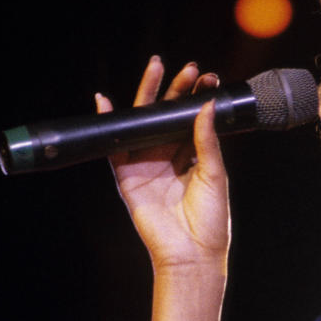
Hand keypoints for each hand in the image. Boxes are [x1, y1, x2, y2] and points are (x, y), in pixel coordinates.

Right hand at [96, 56, 229, 272]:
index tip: (208, 77)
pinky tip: (106, 102)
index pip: (193, 118)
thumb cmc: (209, 219)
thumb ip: (206, 139)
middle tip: (187, 68)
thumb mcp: (214, 173)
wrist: (191, 252)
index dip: (198, 97)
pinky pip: (115, 147)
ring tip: (156, 68)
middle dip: (176, 90)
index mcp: (194, 156)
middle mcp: (169, 156)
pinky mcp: (127, 176)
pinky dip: (109, 124)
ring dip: (147, 95)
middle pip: (168, 115)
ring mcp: (147, 164)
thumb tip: (205, 105)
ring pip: (143, 123)